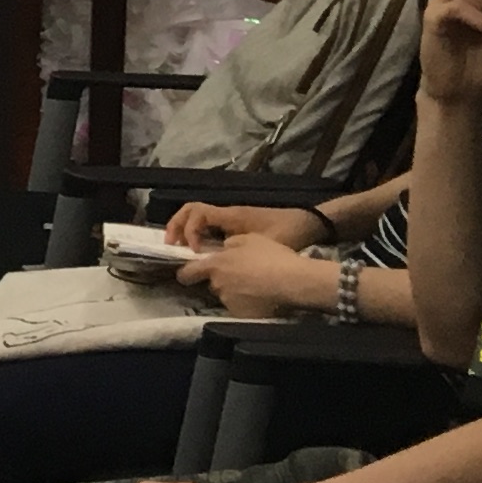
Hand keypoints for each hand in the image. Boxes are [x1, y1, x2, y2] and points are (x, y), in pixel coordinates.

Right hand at [161, 200, 324, 251]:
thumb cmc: (290, 232)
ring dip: (185, 230)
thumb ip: (241, 255)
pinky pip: (209, 225)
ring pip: (197, 217)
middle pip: (190, 210)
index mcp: (231, 216)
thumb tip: (218, 271)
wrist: (310, 223)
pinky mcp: (237, 225)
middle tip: (171, 246)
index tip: (194, 252)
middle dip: (176, 226)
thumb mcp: (267, 245)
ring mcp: (231, 218)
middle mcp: (227, 214)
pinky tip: (202, 254)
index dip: (188, 231)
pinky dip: (199, 235)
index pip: (196, 214)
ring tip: (181, 251)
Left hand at [181, 232, 331, 319]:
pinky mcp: (242, 315)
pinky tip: (262, 299)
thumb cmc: (272, 256)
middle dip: (222, 281)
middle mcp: (218, 285)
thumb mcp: (250, 239)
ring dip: (235, 292)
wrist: (293, 281)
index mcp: (215, 265)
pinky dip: (247, 305)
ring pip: (227, 296)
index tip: (189, 274)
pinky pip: (240, 308)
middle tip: (240, 277)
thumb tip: (223, 249)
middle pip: (212, 284)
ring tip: (255, 288)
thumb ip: (231, 244)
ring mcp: (230, 302)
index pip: (186, 273)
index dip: (186, 274)